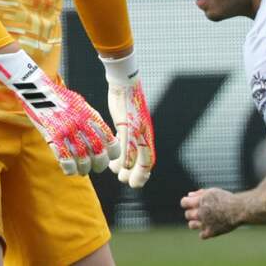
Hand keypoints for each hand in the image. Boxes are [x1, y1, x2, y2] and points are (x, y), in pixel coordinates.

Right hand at [0, 50, 119, 174]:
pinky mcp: (52, 135)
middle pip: (98, 151)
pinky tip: (70, 170)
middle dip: (100, 164)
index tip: (110, 157)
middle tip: (97, 167)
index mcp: (91, 116)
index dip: (113, 152)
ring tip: (83, 171)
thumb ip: (91, 120)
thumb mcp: (81, 105)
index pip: (109, 139)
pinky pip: (64, 157)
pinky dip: (69, 168)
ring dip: (84, 169)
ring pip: (82, 158)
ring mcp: (67, 130)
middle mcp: (82, 124)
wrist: (39, 90)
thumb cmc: (61, 99)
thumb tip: (103, 137)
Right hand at [101, 53, 155, 187]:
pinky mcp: (127, 124)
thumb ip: (131, 137)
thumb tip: (125, 151)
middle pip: (146, 163)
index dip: (144, 173)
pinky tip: (115, 165)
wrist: (126, 83)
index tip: (136, 182)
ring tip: (117, 174)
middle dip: (137, 177)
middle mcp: (145, 134)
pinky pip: (127, 146)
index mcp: (147, 135)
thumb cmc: (127, 103)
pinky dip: (122, 159)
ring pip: (135, 158)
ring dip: (125, 171)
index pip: (150, 160)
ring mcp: (137, 130)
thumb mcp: (131, 123)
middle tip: (125, 181)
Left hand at [181, 188, 242, 238]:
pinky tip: (211, 226)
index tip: (191, 203)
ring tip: (205, 219)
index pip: (184, 203)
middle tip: (202, 211)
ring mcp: (205, 223)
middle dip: (192, 212)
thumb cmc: (227, 198)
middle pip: (187, 214)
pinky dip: (205, 232)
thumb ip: (200, 193)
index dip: (186, 203)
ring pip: (191, 225)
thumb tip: (189, 195)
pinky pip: (201, 235)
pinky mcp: (211, 232)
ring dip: (196, 222)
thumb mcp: (213, 191)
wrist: (239, 209)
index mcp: (200, 201)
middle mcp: (201, 212)